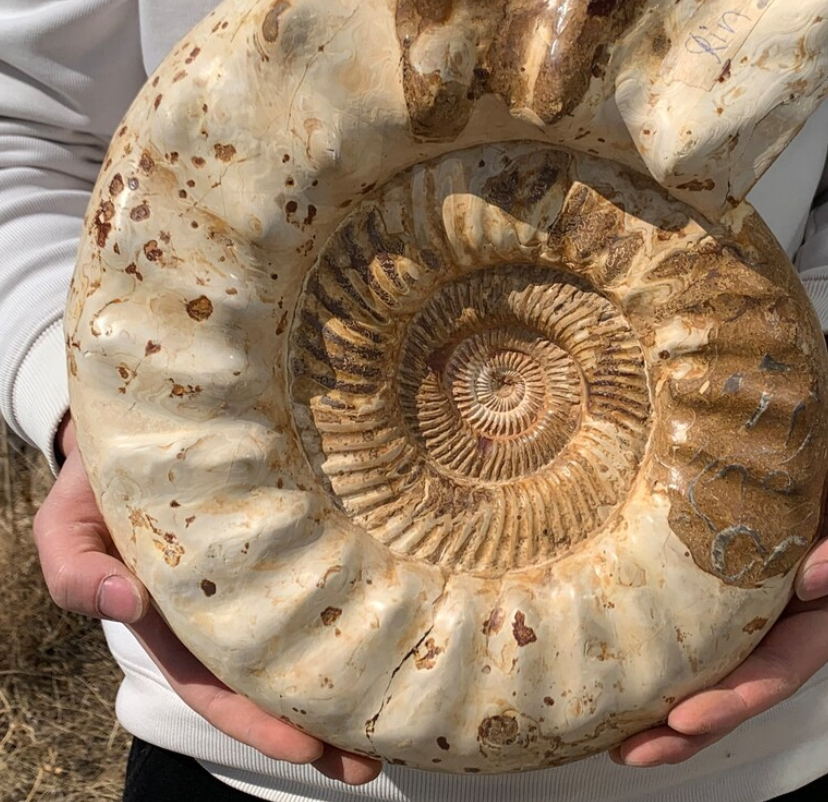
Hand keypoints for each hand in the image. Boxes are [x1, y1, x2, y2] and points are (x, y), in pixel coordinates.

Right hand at [33, 416, 380, 784]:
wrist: (144, 423)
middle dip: (318, 723)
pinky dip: (361, 599)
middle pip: (274, 676)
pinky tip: (401, 618)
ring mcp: (268, 568)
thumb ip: (75, 570)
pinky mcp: (297, 522)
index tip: (305, 748)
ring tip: (398, 716)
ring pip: (309, 632)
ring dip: (349, 677)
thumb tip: (124, 602)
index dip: (256, 721)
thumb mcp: (68, 525)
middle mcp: (226, 604)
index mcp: (174, 618)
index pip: (216, 685)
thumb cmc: (99, 481)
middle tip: (368, 761)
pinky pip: (328, 567)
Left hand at [612, 339, 827, 766]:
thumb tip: (822, 582)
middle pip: (740, 672)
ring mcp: (752, 574)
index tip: (685, 717)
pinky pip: (688, 595)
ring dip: (666, 693)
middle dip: (690, 719)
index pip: (784, 660)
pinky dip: (657, 629)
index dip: (740, 694)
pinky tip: (616, 647)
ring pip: (710, 646)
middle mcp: (788, 594)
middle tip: (631, 749)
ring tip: (610, 729)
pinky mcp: (718, 543)